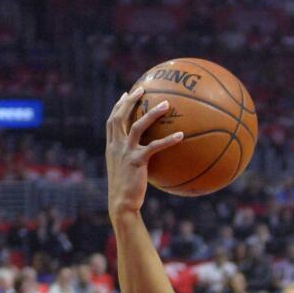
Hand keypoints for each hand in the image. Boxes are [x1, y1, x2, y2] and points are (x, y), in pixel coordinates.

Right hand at [106, 89, 183, 216]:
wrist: (121, 204)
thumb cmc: (126, 192)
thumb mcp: (125, 172)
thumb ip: (131, 159)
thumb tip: (146, 156)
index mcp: (112, 146)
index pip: (112, 120)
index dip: (119, 105)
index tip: (126, 94)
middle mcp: (116, 146)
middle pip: (120, 116)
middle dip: (130, 100)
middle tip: (142, 88)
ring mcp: (125, 152)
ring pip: (137, 126)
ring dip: (152, 113)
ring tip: (166, 104)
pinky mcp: (136, 161)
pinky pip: (154, 146)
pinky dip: (168, 140)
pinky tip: (181, 136)